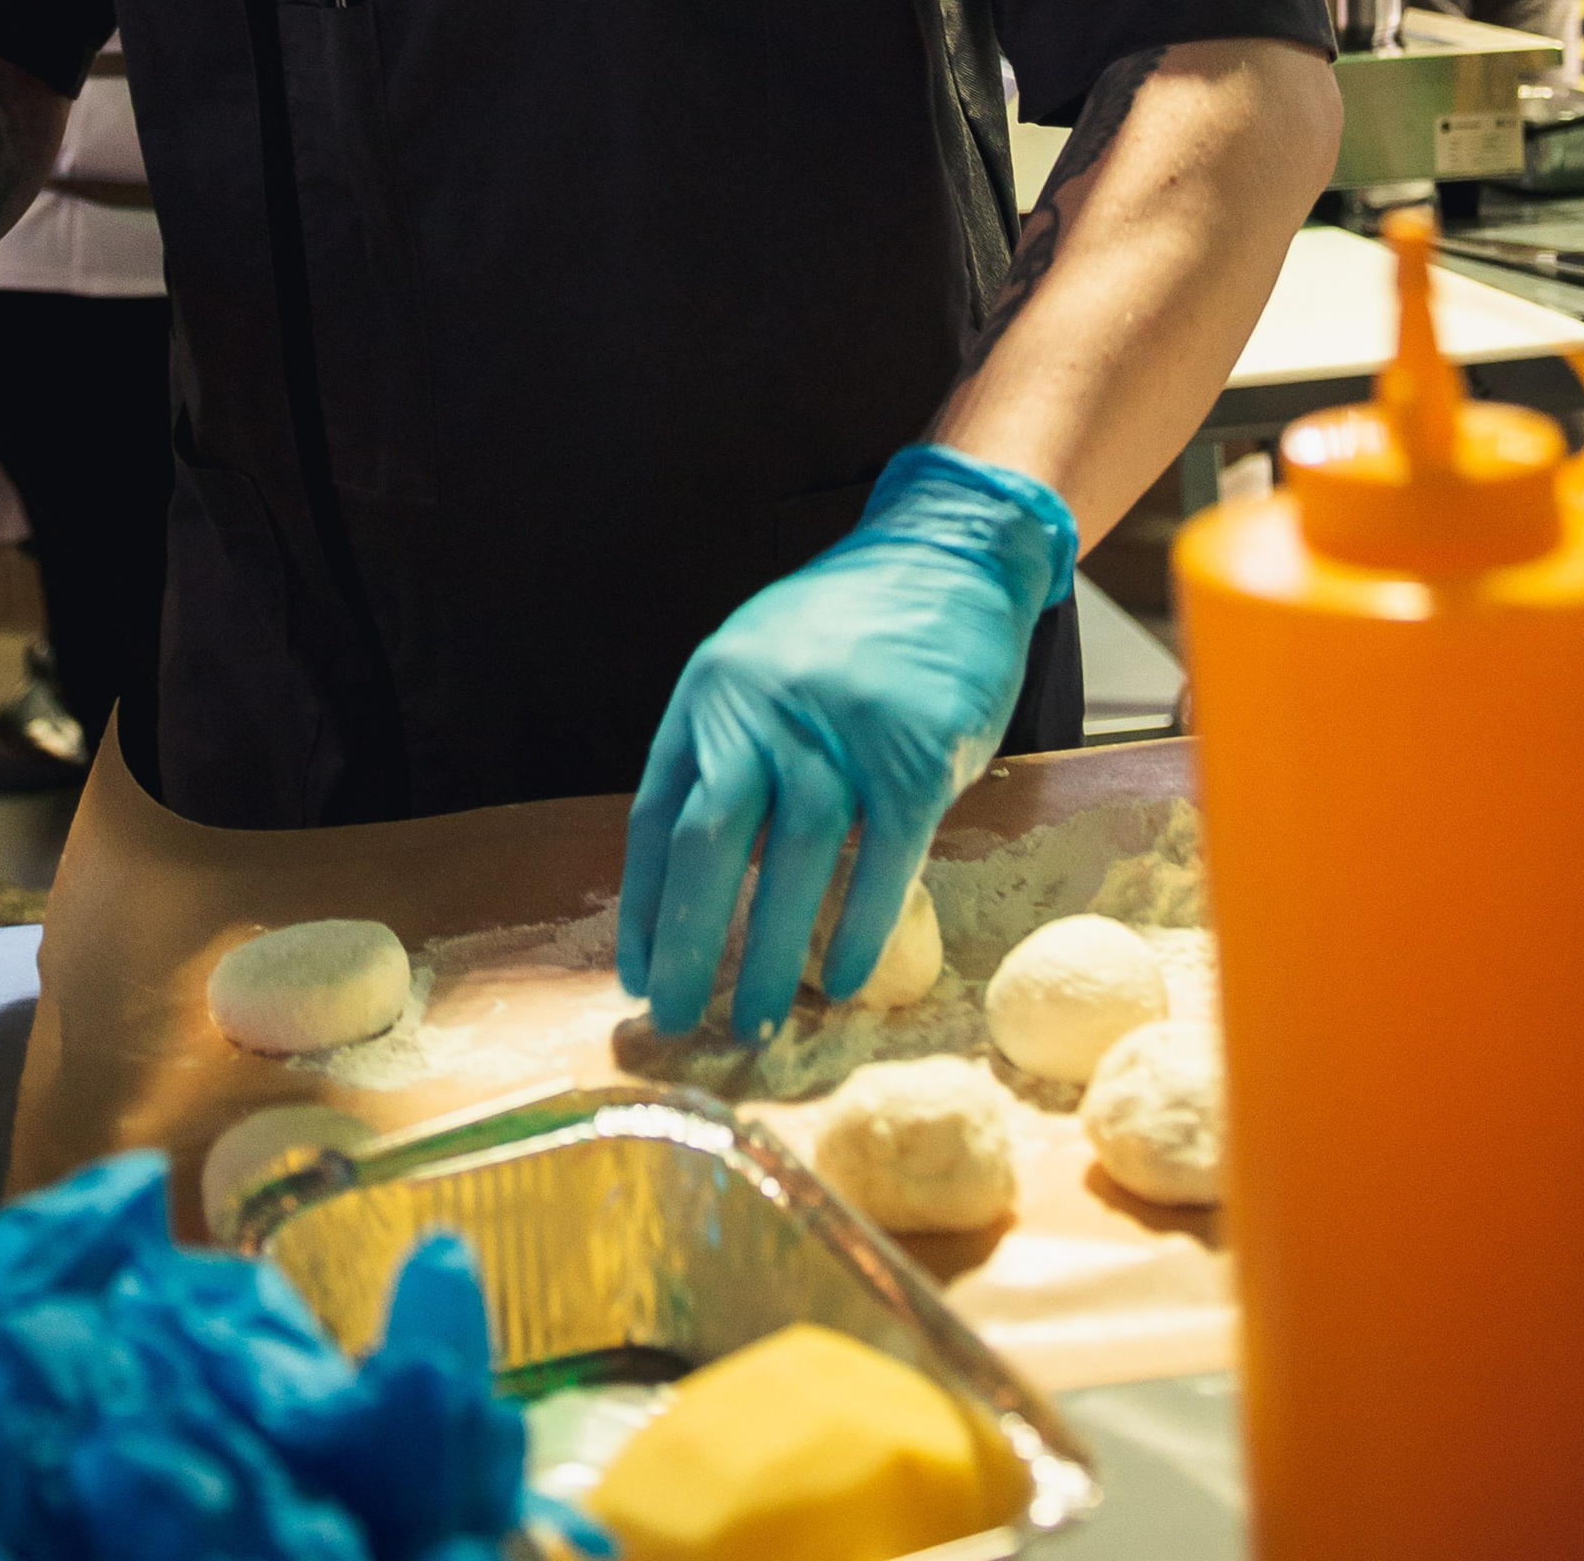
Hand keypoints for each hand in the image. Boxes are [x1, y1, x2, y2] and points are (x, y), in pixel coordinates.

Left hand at [618, 445, 1076, 1043]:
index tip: (638, 976)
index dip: (644, 905)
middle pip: (708, 843)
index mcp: (710, 692)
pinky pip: (881, 860)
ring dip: (769, 956)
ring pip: (790, 861)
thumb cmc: (849, 630)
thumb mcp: (760, 665)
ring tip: (755, 1026)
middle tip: (679, 1024)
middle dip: (687, 944)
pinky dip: (859, 928)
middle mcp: (762, 708)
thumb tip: (705, 870)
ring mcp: (839, 729)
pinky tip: (844, 981)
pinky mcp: (913, 753)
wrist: (945, 556)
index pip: (657, 814)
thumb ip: (731, 750)